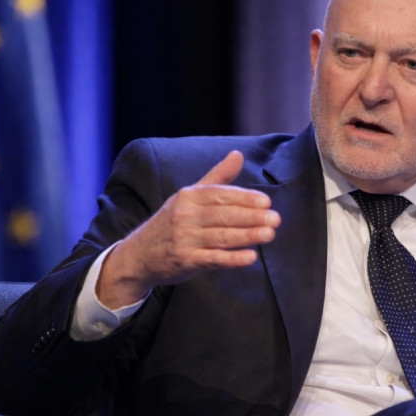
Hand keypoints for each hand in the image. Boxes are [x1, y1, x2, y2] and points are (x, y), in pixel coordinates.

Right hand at [96, 150, 280, 307]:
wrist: (139, 254)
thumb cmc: (172, 222)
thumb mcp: (189, 196)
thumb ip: (217, 177)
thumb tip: (239, 154)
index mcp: (188, 197)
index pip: (220, 194)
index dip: (244, 198)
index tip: (266, 202)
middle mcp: (185, 216)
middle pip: (223, 215)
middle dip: (251, 217)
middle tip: (276, 219)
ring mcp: (184, 239)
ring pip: (221, 236)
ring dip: (247, 236)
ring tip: (270, 234)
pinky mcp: (185, 261)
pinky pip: (212, 259)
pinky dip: (232, 259)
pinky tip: (251, 257)